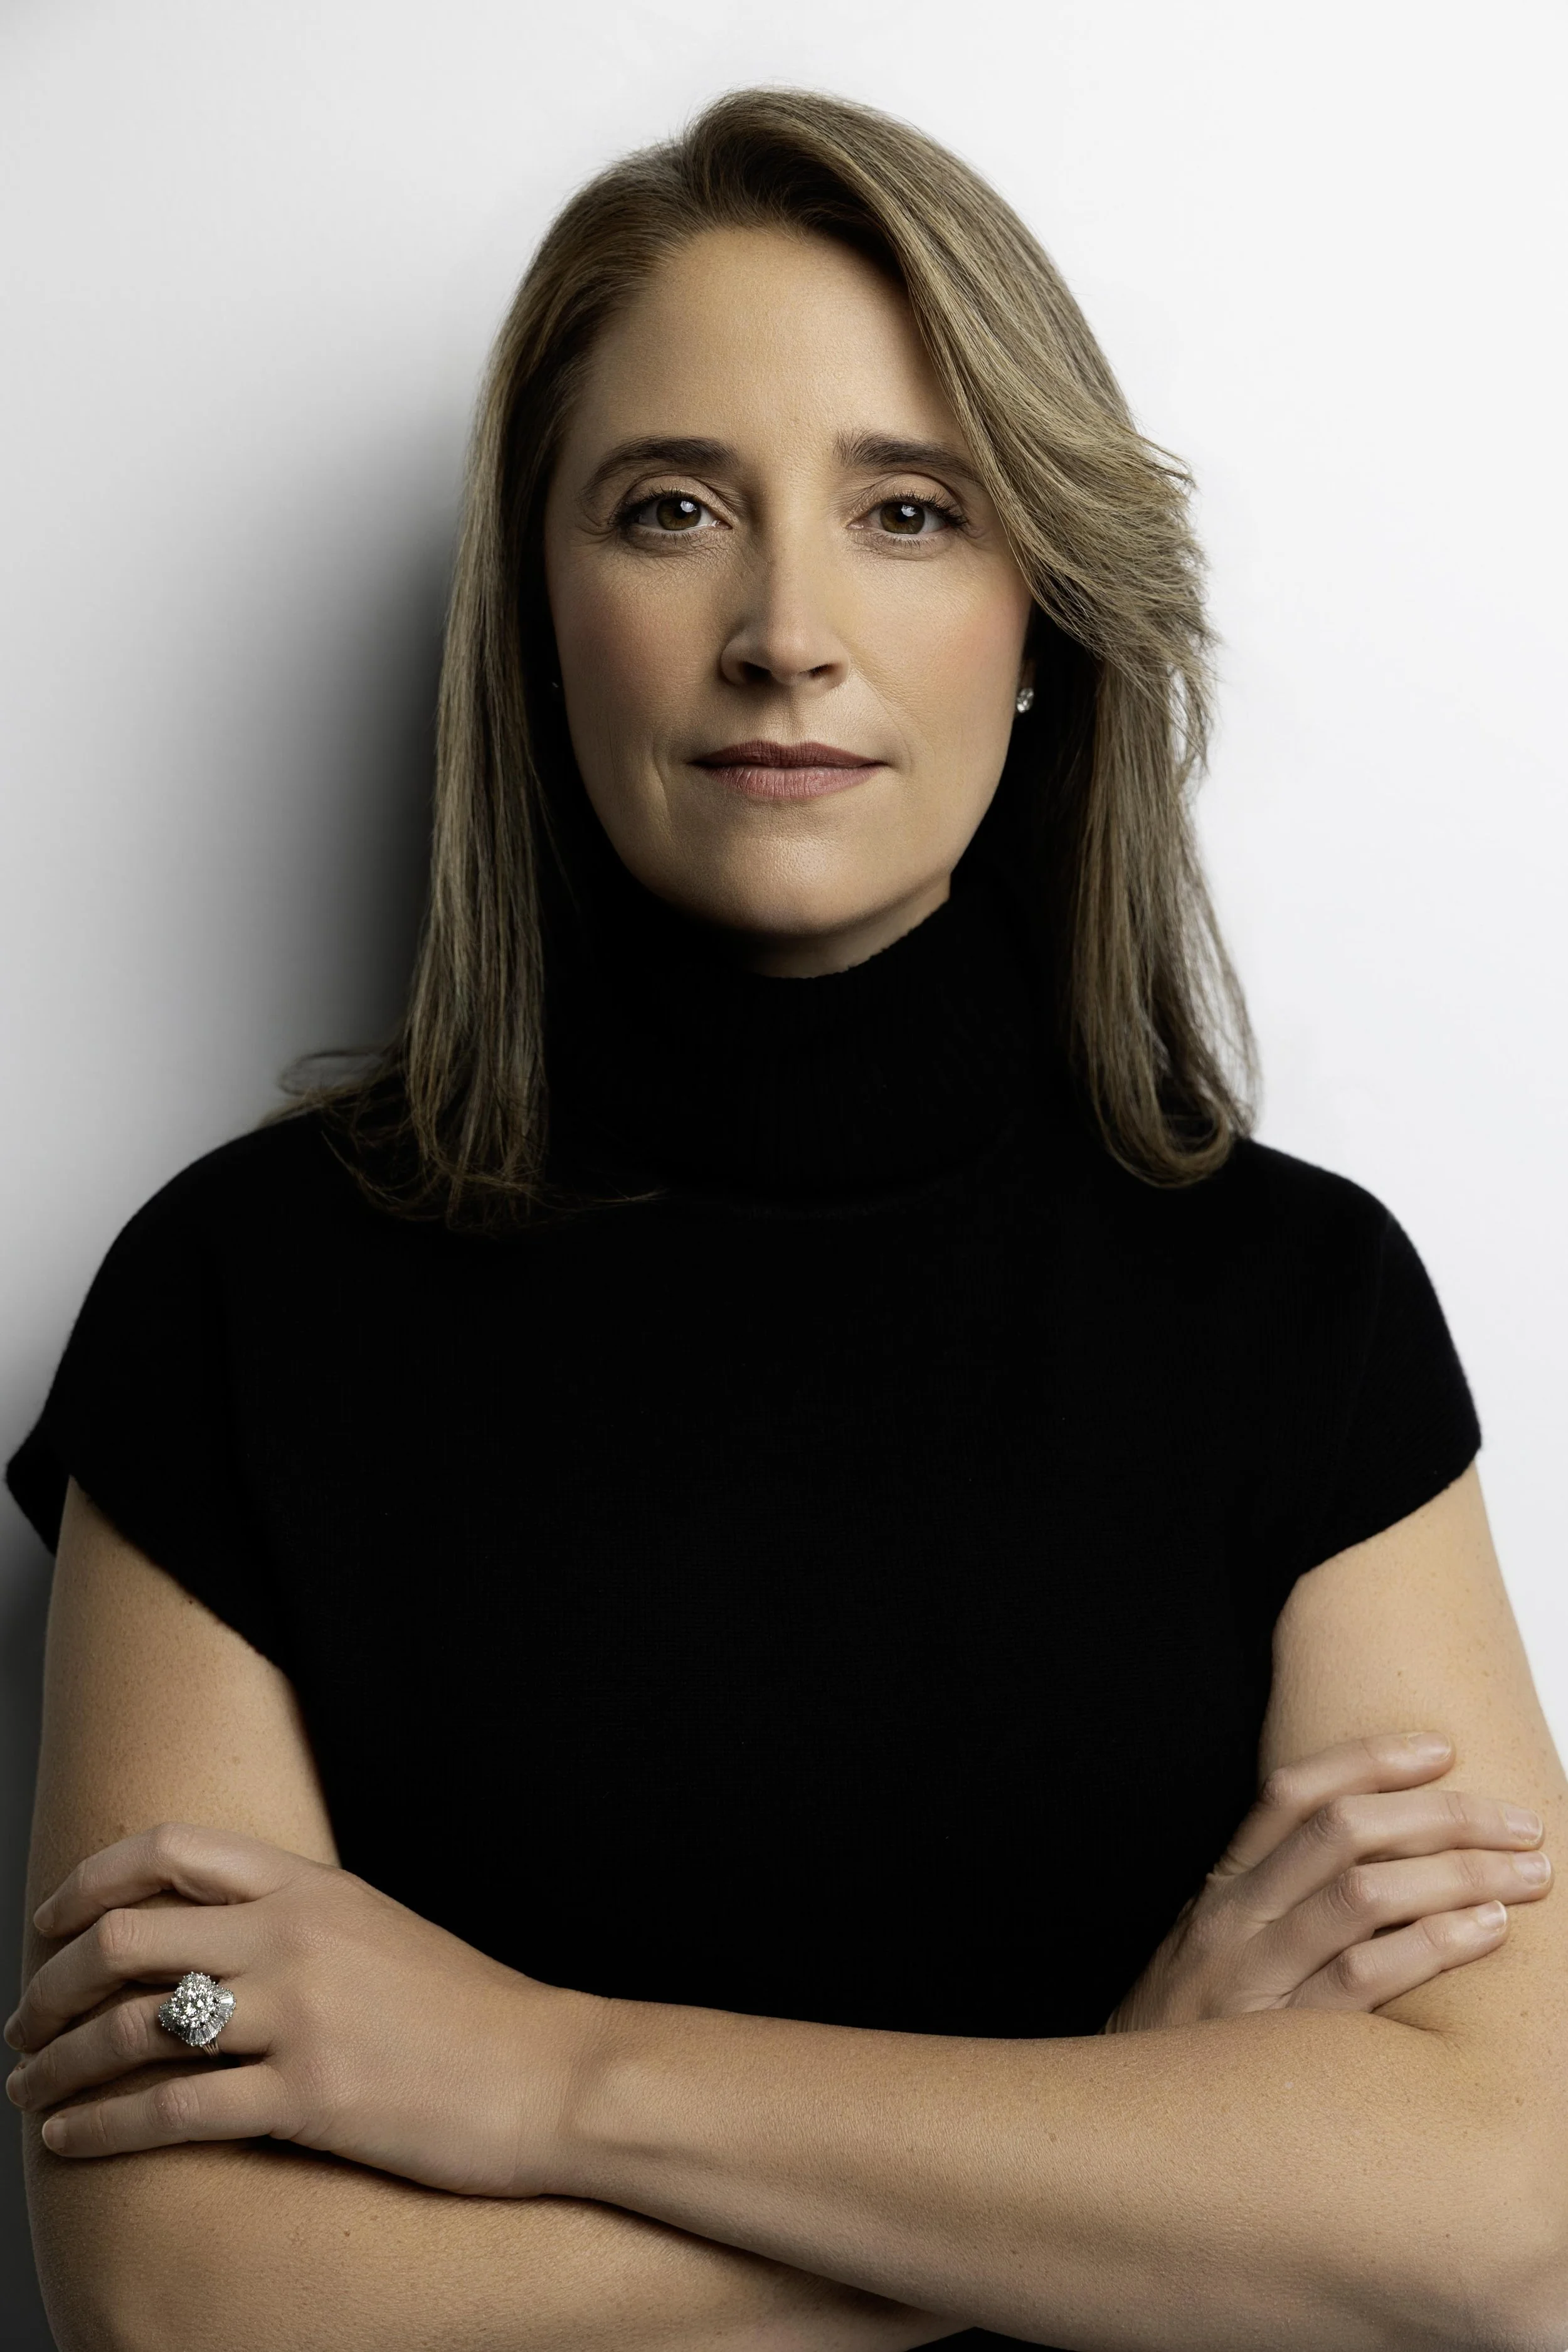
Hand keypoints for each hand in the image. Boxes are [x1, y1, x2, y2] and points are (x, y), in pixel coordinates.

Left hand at [4, 1825, 588, 2192]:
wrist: (549, 2072)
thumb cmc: (468, 2010)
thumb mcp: (378, 1929)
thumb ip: (297, 1920)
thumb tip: (209, 1937)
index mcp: (312, 1886)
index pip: (170, 1851)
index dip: (89, 1883)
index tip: (48, 1921)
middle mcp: (296, 1937)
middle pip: (126, 1937)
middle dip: (50, 1981)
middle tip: (23, 2019)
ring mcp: (300, 2017)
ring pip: (133, 2026)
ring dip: (58, 2062)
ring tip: (28, 2087)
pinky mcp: (308, 2098)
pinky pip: (172, 2111)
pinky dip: (102, 2126)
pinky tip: (72, 2139)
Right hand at [1104, 1729, 1551, 2032]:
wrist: (1129, 2120)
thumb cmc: (1190, 2034)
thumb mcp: (1213, 1948)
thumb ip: (1275, 1903)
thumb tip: (1376, 1860)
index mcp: (1224, 1887)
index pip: (1293, 1794)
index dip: (1368, 1759)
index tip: (1440, 1748)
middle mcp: (1236, 1917)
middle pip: (1343, 1831)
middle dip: (1441, 1815)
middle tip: (1518, 1822)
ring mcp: (1255, 1976)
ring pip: (1362, 1893)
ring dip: (1456, 1874)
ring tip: (1525, 1875)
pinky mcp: (1281, 2041)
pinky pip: (1364, 1978)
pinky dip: (1432, 1945)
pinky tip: (1485, 1932)